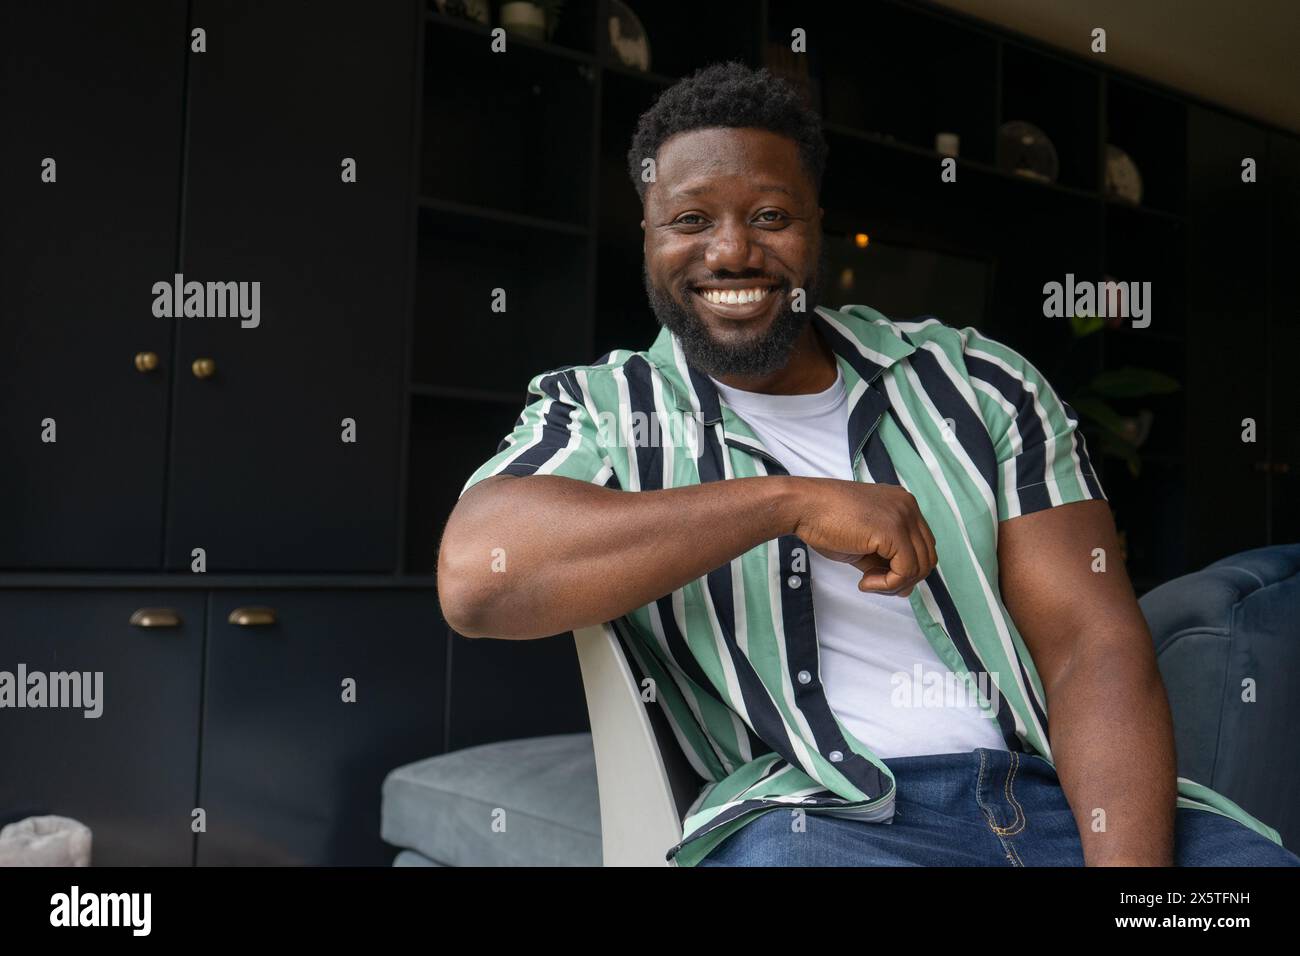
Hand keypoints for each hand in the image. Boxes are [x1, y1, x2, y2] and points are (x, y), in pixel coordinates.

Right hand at [788, 477, 937, 595]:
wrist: (804, 506)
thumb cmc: (824, 520)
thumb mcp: (863, 542)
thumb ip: (885, 562)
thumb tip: (905, 588)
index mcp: (903, 504)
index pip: (923, 545)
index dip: (905, 569)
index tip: (879, 577)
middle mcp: (908, 506)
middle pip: (927, 556)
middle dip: (904, 579)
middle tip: (874, 583)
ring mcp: (903, 516)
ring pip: (920, 566)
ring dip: (894, 584)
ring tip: (867, 582)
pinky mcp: (893, 530)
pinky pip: (905, 570)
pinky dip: (887, 584)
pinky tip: (864, 581)